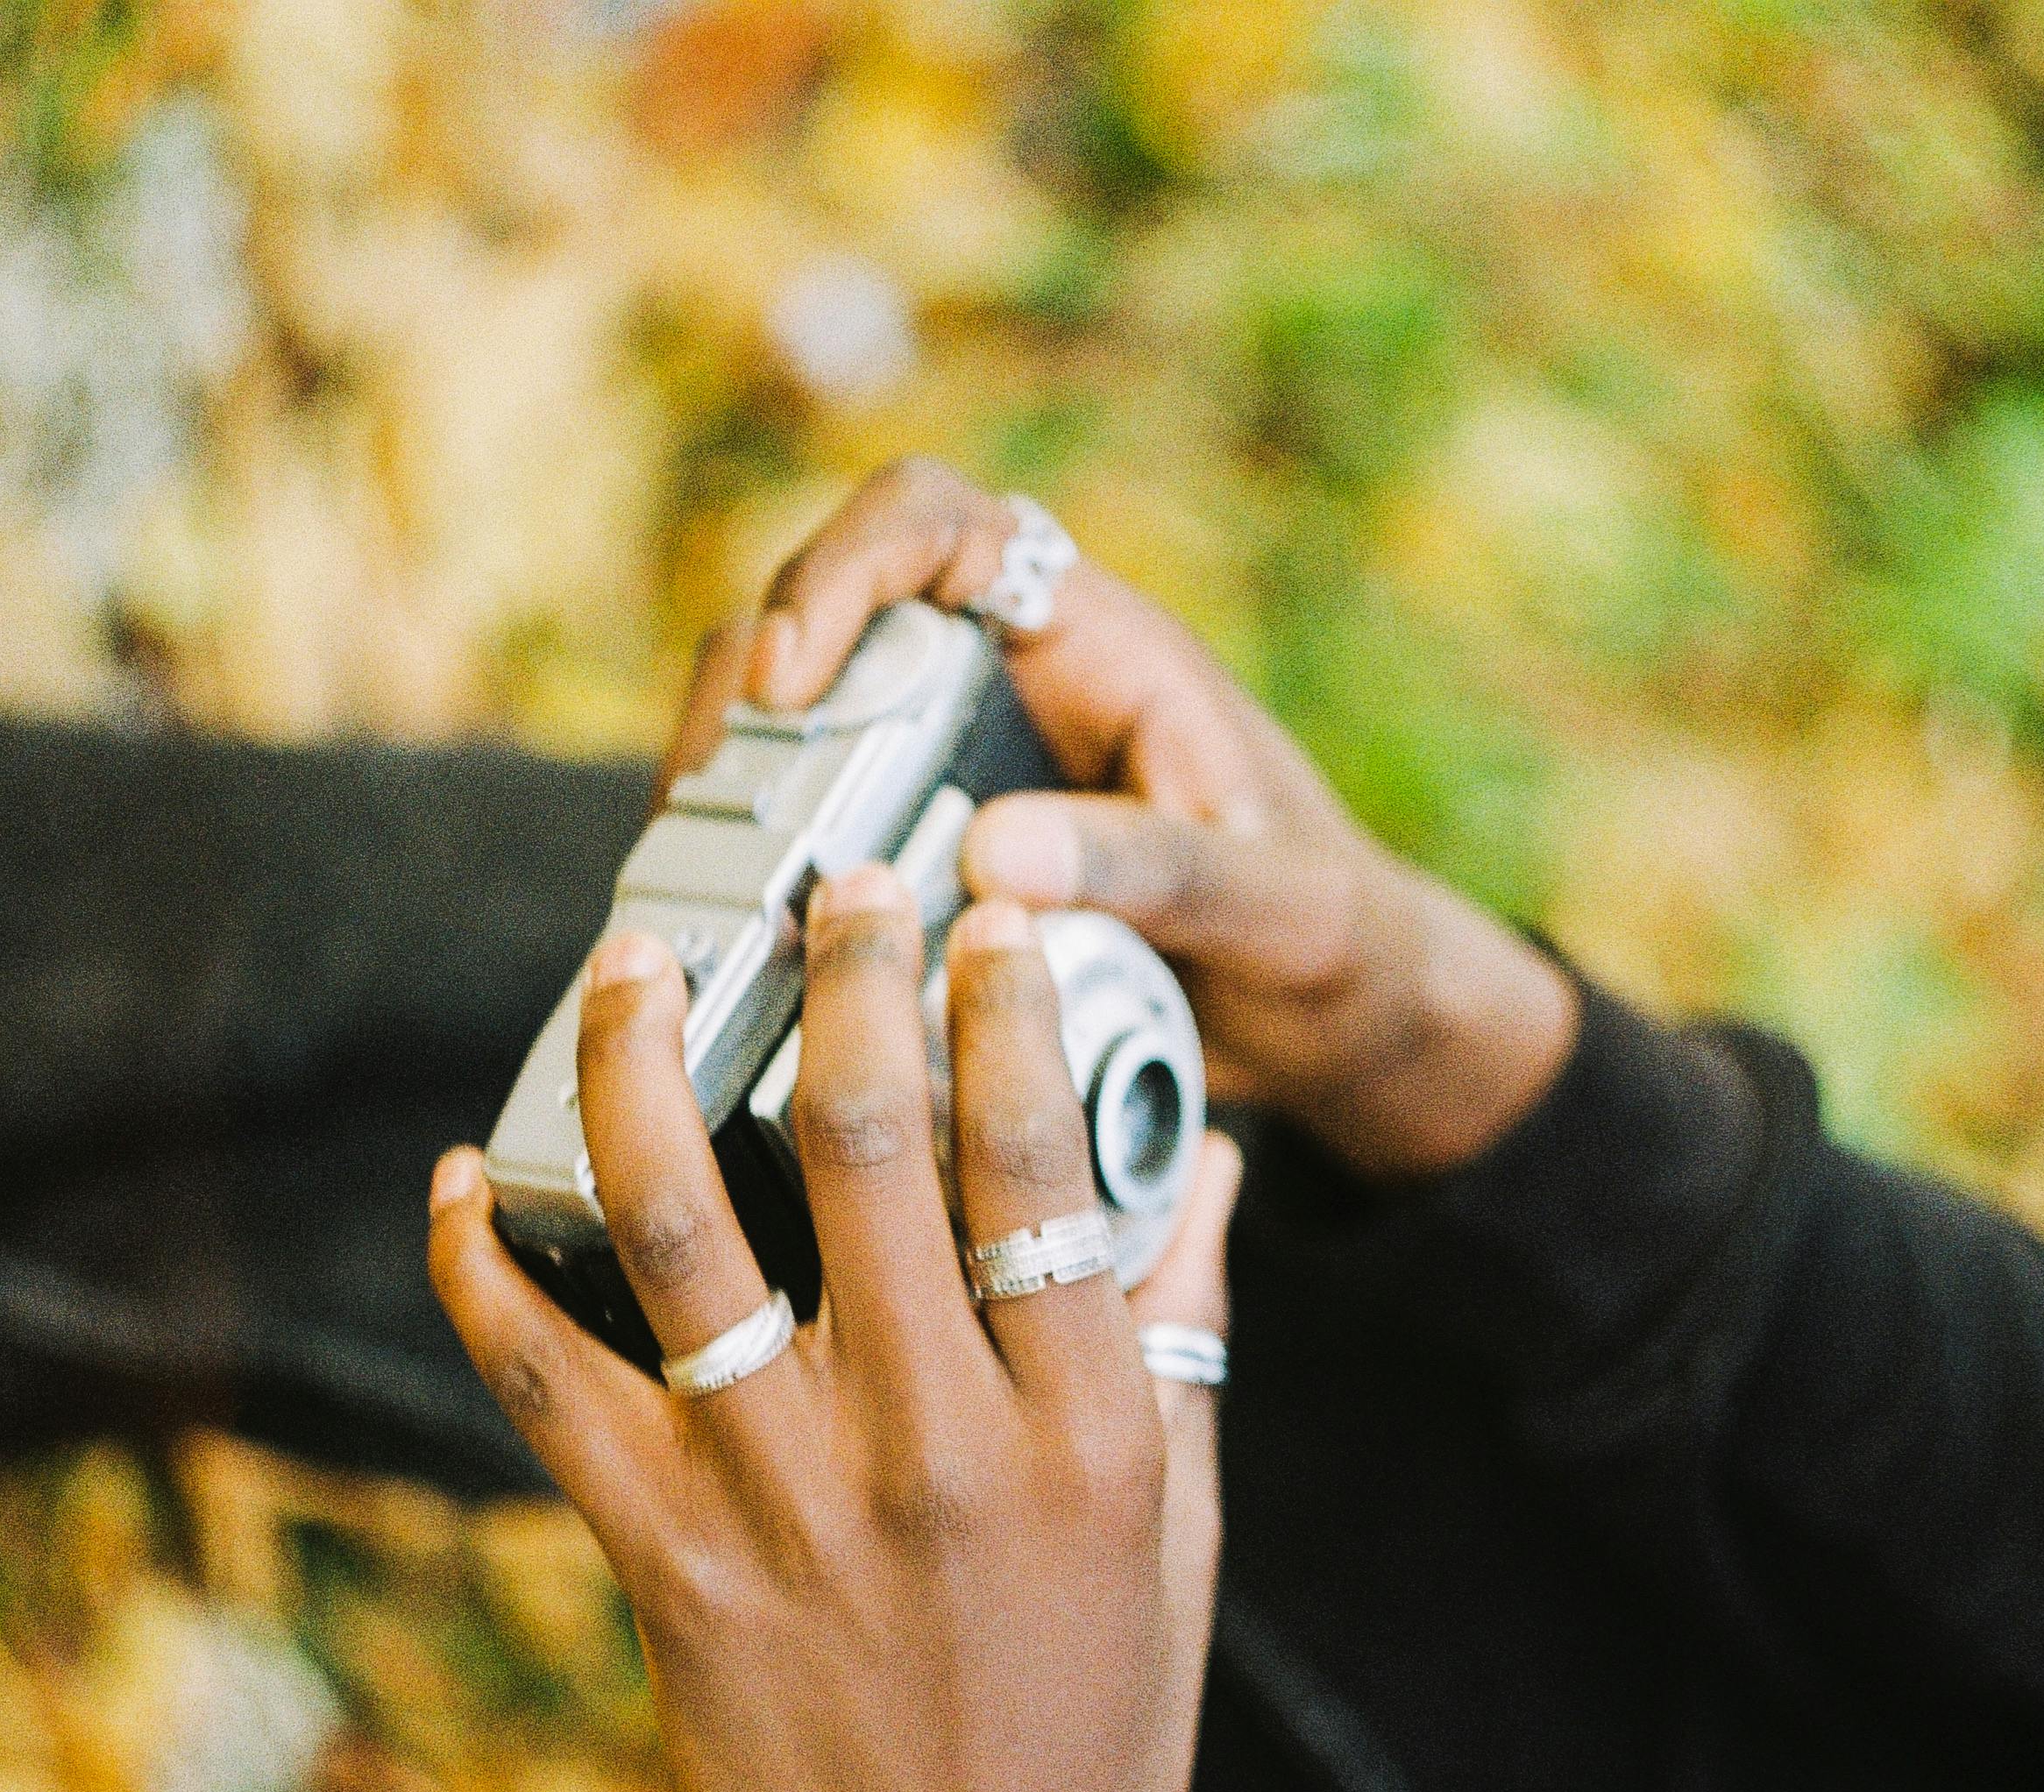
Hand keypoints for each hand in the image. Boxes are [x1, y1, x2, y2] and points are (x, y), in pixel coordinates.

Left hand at [428, 865, 1243, 1791]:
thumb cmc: (1101, 1725)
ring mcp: (785, 1508)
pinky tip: (464, 1176)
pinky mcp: (667, 1570)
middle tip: (825, 882)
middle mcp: (935, 1447)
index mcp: (1086, 1426)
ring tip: (624, 963)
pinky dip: (486, 1267)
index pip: (1042, 1155)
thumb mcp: (1180, 1522)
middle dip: (841, 974)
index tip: (977, 905)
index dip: (1002, 999)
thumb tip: (1208, 1149)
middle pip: (872, 1145)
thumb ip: (1182, 1322)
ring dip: (637, 1071)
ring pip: (685, 1232)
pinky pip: (546, 1386)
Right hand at [667, 458, 1577, 1184]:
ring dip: (729, 786)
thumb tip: (988, 857)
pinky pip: (807, 829)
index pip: (940, 523)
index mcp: (1094, 637)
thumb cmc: (1328, 929)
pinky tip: (732, 939)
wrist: (1341, 1016)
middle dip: (744, 692)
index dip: (844, 567)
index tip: (788, 674)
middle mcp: (1002, 681)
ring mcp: (948, 765)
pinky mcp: (919, 852)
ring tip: (702, 882)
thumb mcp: (1271, 905)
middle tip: (710, 808)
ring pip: (790, 724)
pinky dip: (756, 868)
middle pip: (824, 616)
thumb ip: (1152, 867)